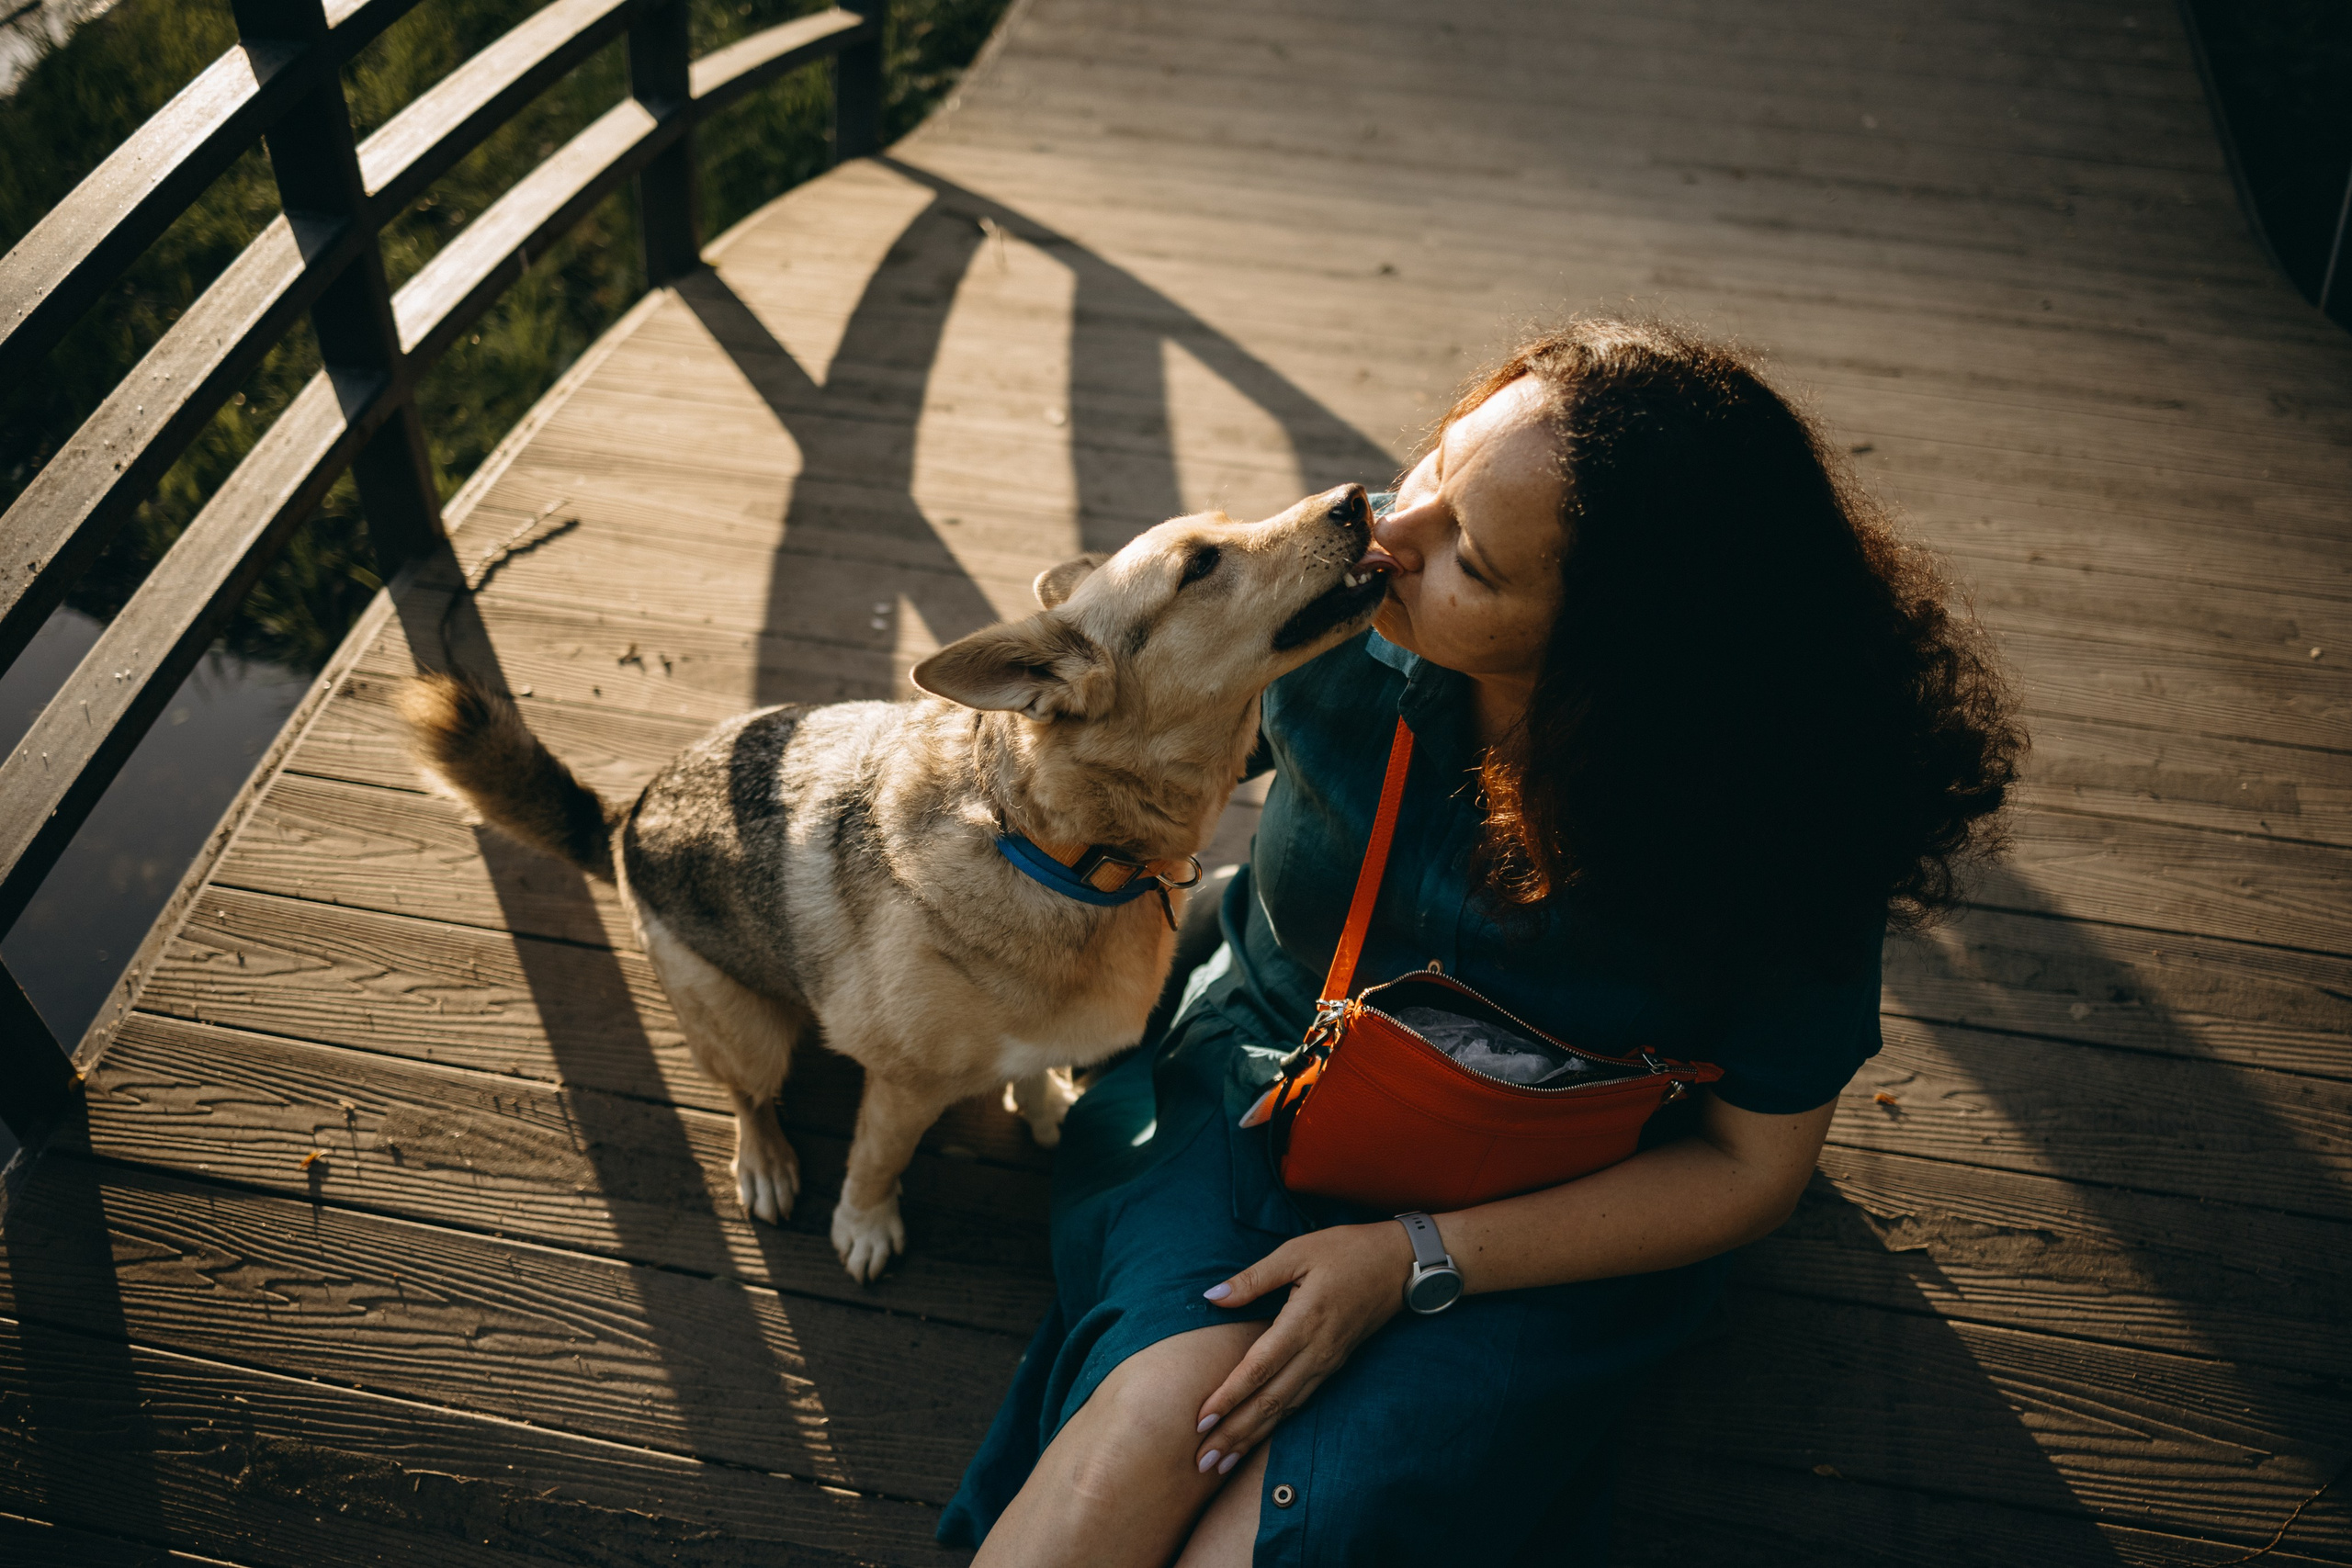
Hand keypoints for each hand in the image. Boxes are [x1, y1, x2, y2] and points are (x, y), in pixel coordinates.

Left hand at [1189, 1221, 1414, 1474]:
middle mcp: (1317, 1351)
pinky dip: (1275, 1424)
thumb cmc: (1346, 1251)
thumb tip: (1212, 1295)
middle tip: (1202, 1461)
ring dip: (1252, 1436)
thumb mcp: (1297, 1251)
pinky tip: (1256, 1437)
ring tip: (1222, 1461)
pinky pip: (1300, 1401)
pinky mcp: (1334, 1366)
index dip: (1229, 1397)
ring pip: (1285, 1408)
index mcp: (1304, 1321)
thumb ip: (1253, 1278)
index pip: (1259, 1368)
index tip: (1200, 1421)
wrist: (1400, 1265)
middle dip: (1234, 1433)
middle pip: (1270, 1401)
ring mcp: (1328, 1362)